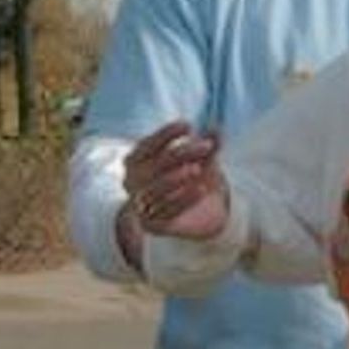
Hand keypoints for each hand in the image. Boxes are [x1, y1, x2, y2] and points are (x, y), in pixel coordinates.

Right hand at [122, 121, 228, 240]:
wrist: (201, 213)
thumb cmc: (194, 176)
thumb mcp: (203, 158)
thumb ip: (209, 145)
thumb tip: (217, 128)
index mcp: (137, 159)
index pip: (148, 144)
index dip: (165, 135)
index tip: (188, 126)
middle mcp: (132, 180)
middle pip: (155, 164)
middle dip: (181, 153)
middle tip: (206, 146)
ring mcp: (139, 202)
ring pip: (156, 189)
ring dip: (177, 178)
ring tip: (197, 169)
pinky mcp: (151, 223)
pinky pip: (166, 211)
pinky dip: (183, 199)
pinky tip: (201, 189)